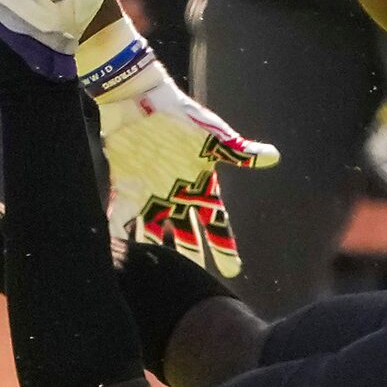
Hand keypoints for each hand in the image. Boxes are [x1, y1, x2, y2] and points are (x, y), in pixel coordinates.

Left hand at [88, 32, 278, 266]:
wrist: (142, 100)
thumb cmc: (182, 117)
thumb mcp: (214, 135)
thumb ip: (240, 151)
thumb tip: (274, 156)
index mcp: (200, 185)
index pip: (217, 222)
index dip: (225, 246)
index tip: (232, 269)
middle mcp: (177, 194)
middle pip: (186, 235)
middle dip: (191, 258)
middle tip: (195, 285)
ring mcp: (152, 193)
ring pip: (154, 232)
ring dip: (153, 252)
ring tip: (152, 278)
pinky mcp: (127, 187)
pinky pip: (122, 216)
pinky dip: (118, 233)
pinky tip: (113, 252)